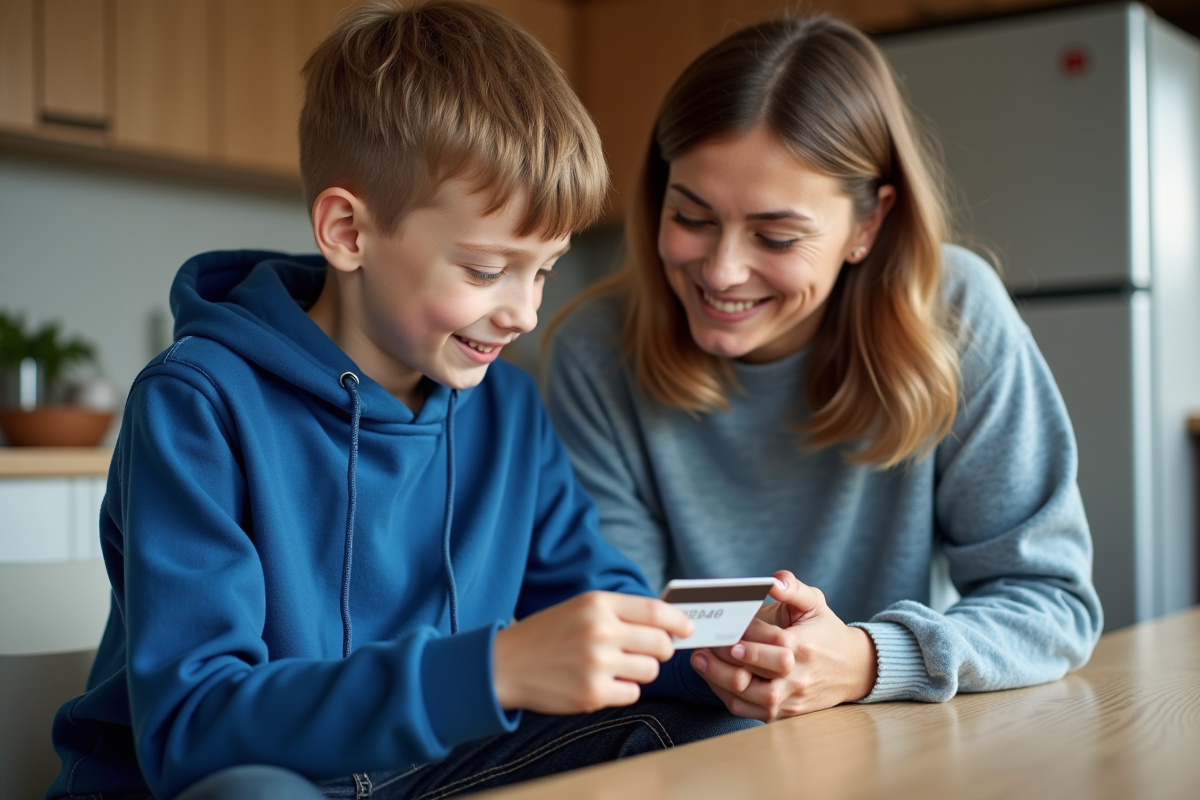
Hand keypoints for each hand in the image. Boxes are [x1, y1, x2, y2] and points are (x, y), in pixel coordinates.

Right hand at [493, 591, 693, 714]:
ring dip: (640, 671)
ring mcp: (597, 664)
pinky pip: (632, 694)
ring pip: (649, 671)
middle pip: (661, 644)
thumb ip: (620, 613)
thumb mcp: (580, 608)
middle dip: (662, 650)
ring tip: (616, 667)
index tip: (687, 629)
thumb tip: (666, 624)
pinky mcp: (593, 694)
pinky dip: (624, 690)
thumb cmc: (547, 635)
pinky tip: (602, 683)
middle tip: (650, 652)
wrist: (505, 664)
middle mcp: (600, 631)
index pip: (656, 610)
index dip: (678, 621)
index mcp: (598, 604)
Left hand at [690, 571, 876, 720]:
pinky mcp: (781, 714)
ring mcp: (789, 700)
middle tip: (705, 643)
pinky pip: (745, 709)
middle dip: (726, 657)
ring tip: (699, 659)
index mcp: (804, 647)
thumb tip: (773, 581)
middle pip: (754, 674)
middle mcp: (797, 678)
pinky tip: (711, 675)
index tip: (725, 626)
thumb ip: (794, 588)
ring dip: (717, 678)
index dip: (745, 635)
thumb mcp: (815, 603)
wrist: (852, 670)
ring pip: (745, 696)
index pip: (770, 642)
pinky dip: (723, 693)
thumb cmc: (825, 632)